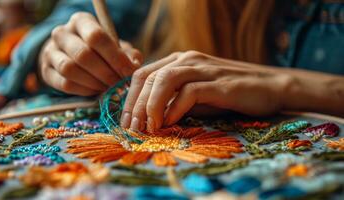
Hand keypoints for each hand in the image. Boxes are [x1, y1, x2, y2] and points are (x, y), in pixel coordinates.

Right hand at [38, 12, 142, 95]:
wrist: (71, 55)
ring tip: (108, 87)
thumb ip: (128, 54)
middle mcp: (62, 33)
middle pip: (83, 54)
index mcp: (81, 21)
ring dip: (94, 82)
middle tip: (119, 84)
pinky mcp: (46, 71)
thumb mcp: (115, 46)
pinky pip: (65, 84)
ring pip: (70, 69)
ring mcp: (50, 52)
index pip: (96, 36)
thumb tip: (135, 65)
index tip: (129, 72)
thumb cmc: (99, 50)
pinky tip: (96, 90)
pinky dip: (84, 90)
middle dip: (106, 73)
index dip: (115, 57)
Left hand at [120, 51, 292, 131]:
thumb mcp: (197, 96)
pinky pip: (190, 91)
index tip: (127, 121)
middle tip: (133, 129)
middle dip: (136, 105)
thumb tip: (150, 119)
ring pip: (165, 79)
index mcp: (179, 61)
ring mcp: (204, 68)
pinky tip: (171, 122)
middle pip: (149, 77)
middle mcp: (188, 59)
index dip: (130, 98)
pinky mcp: (220, 82)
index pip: (143, 74)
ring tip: (150, 126)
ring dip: (151, 105)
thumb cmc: (231, 94)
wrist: (271, 87)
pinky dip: (176, 108)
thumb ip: (175, 101)